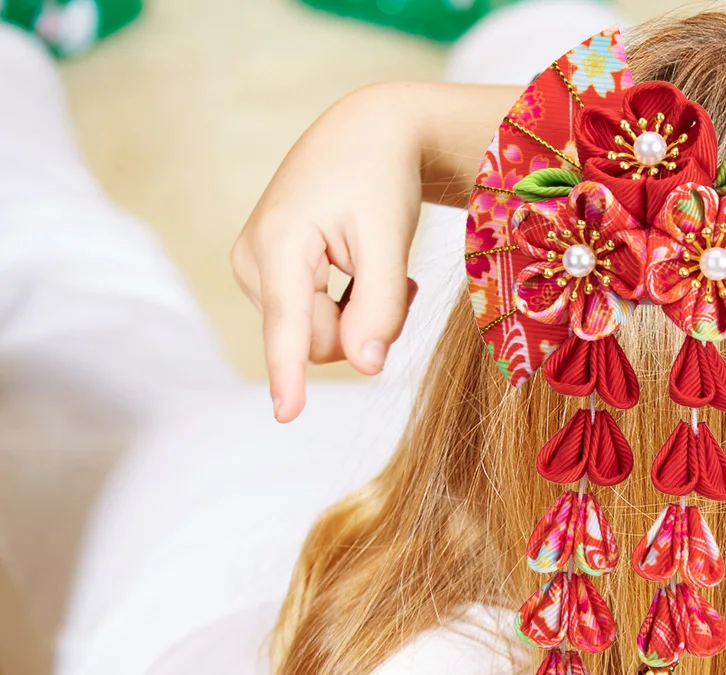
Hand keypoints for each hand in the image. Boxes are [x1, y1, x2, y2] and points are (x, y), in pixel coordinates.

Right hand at [231, 82, 428, 422]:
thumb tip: (364, 368)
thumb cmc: (379, 181)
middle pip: (318, 344)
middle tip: (399, 283)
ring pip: (319, 337)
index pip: (289, 326)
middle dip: (362, 328)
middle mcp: (254, 261)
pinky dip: (349, 307)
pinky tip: (362, 268)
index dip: (288, 375)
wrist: (364, 135)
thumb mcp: (390, 243)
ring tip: (378, 266)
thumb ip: (380, 309)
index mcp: (279, 246)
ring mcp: (256, 270)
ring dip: (360, 316)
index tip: (285, 415)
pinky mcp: (267, 275)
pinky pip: (315, 322)